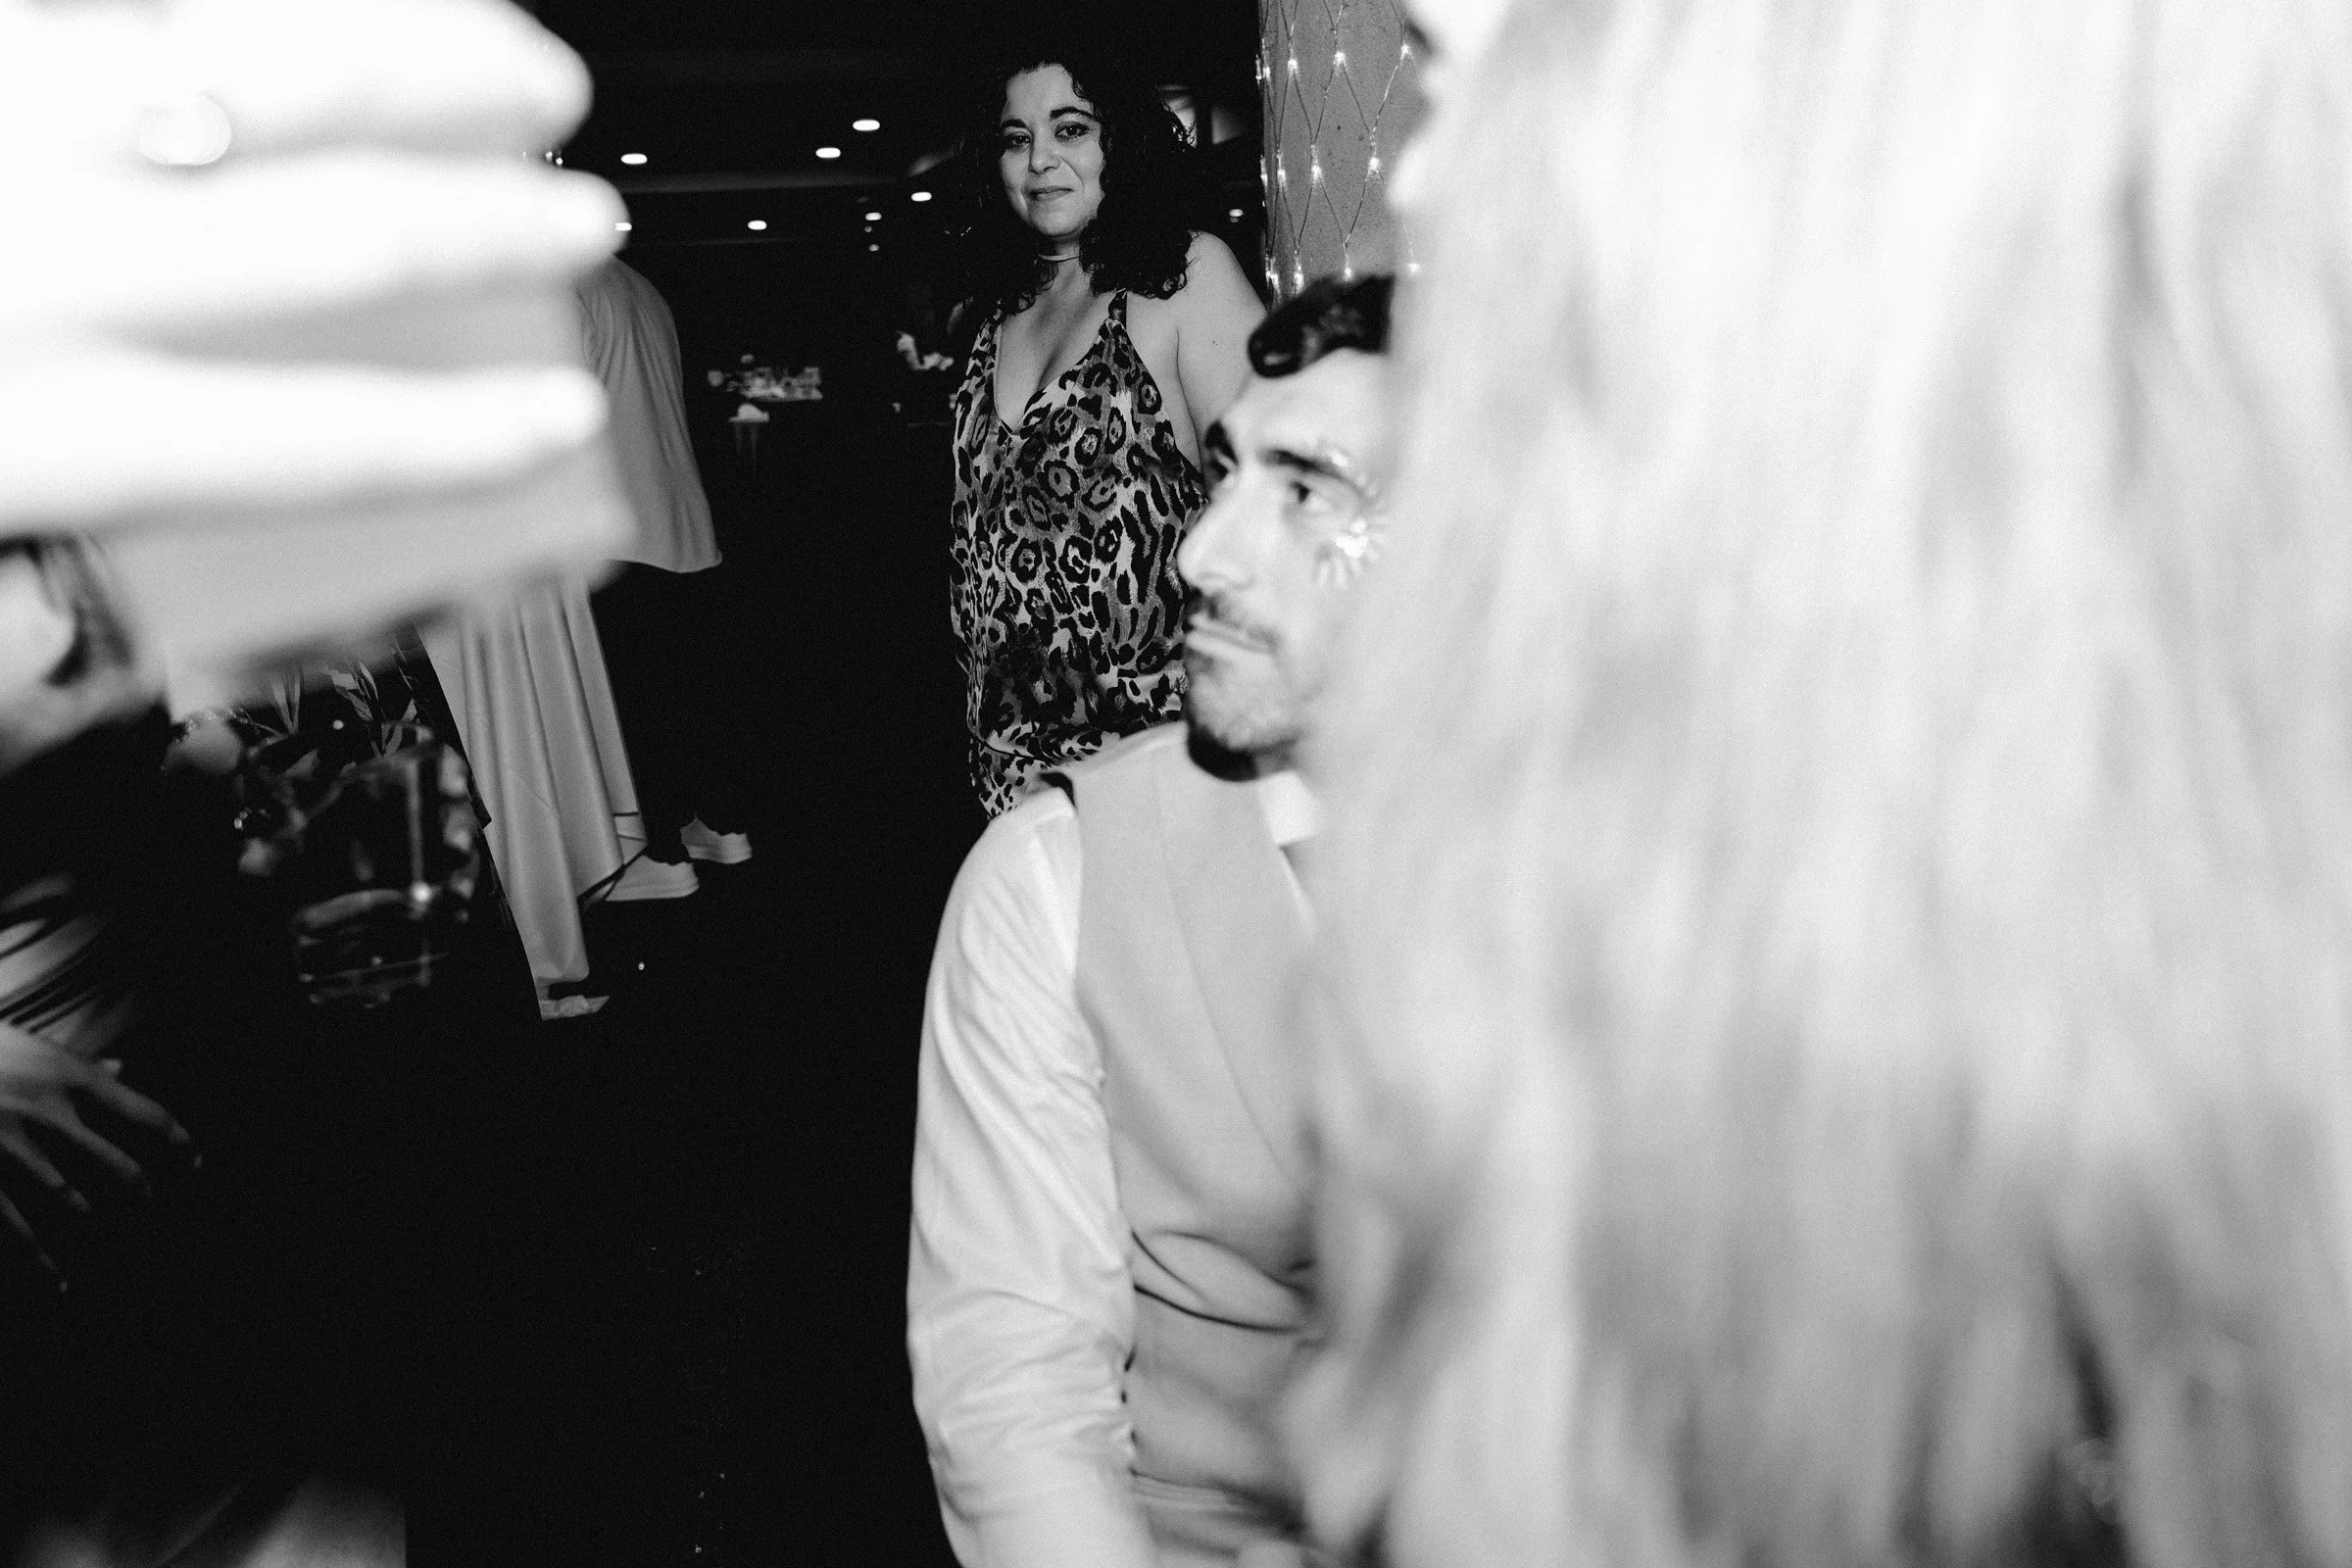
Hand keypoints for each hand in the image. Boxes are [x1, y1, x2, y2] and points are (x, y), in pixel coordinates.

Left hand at [0, 0, 622, 530]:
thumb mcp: (20, 531)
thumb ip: (183, 523)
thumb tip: (356, 519)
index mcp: (48, 439)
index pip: (321, 444)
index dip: (466, 439)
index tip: (564, 420)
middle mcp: (43, 274)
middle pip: (335, 241)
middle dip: (494, 232)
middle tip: (582, 227)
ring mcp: (12, 136)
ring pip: (272, 75)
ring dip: (430, 69)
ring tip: (527, 72)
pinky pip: (171, 14)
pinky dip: (296, 16)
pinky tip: (368, 20)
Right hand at [0, 1024, 193, 1276]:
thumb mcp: (37, 1048)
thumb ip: (81, 1065)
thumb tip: (122, 1068)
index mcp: (73, 1079)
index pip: (146, 1114)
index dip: (179, 1140)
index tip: (197, 1160)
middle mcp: (53, 1115)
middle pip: (118, 1165)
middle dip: (141, 1191)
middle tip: (152, 1205)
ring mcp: (16, 1147)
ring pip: (73, 1199)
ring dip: (94, 1219)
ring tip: (110, 1237)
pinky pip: (18, 1225)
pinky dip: (41, 1258)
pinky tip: (60, 1280)